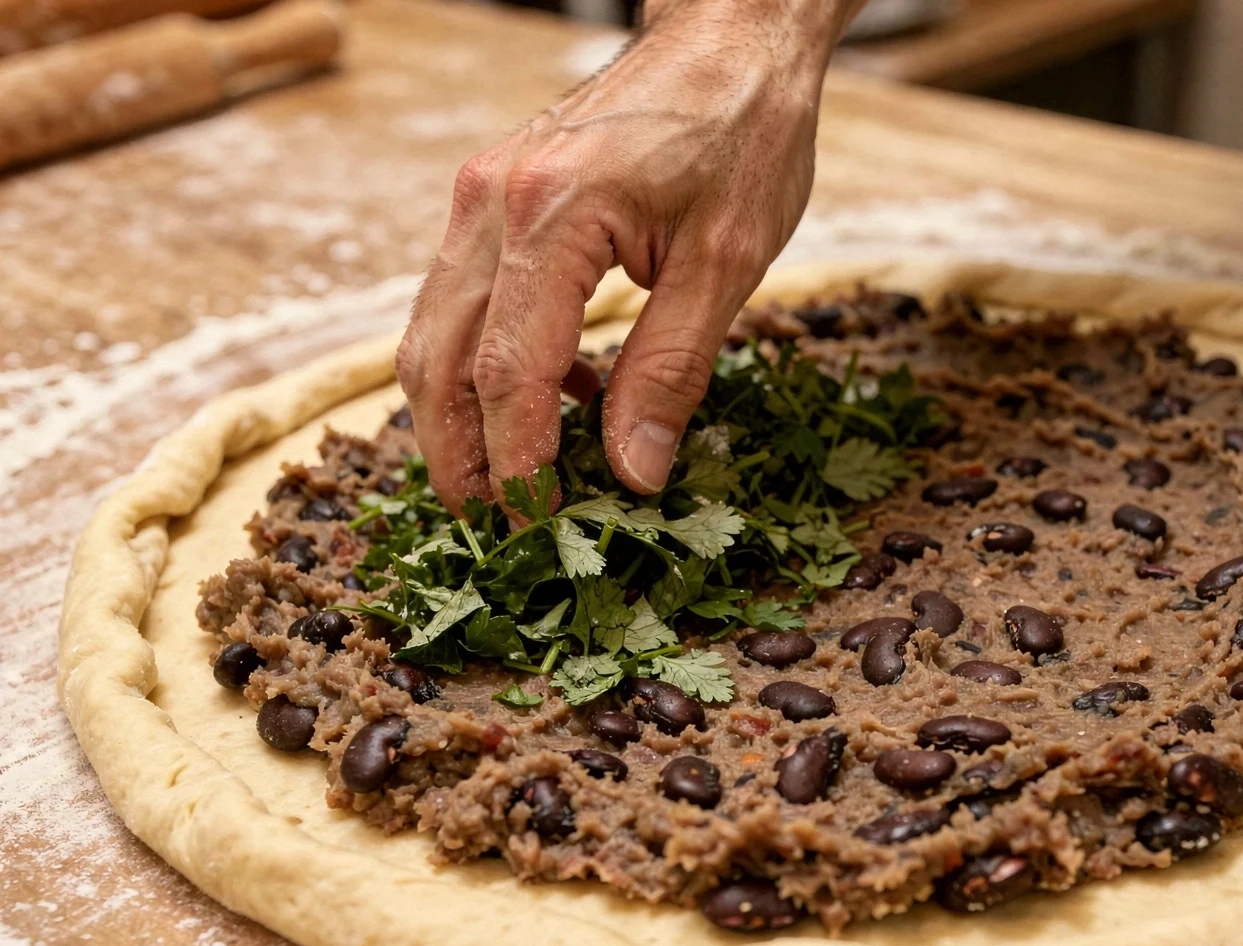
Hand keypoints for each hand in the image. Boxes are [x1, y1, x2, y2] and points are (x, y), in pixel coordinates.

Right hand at [396, 0, 856, 509]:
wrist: (728, 38)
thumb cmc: (742, 134)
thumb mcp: (728, 263)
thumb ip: (672, 370)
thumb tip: (633, 473)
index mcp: (550, 215)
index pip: (507, 372)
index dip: (515, 464)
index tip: (536, 529)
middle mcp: (489, 202)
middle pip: (438, 360)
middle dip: (460, 458)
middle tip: (497, 533)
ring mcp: (478, 196)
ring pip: (433, 335)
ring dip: (461, 420)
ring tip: (516, 485)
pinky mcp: (488, 199)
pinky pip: (463, 302)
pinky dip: (490, 365)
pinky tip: (561, 399)